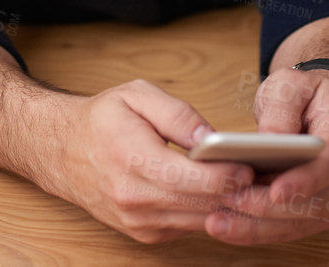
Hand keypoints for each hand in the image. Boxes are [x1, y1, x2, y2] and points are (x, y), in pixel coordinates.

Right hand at [40, 78, 255, 244]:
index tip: (252, 164)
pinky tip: (223, 193)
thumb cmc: (100, 119)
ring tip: (254, 184)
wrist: (59, 150)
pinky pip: (189, 226)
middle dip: (239, 192)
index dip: (229, 175)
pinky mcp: (144, 233)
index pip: (194, 180)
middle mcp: (135, 199)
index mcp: (133, 161)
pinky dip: (208, 211)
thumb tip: (212, 138)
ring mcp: (139, 222)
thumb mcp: (136, 95)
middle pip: (203, 205)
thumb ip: (178, 114)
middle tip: (269, 175)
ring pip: (200, 221)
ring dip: (229, 205)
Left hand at [204, 67, 328, 243]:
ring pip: (302, 221)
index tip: (276, 191)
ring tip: (219, 222)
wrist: (317, 106)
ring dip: (260, 227)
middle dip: (270, 207)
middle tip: (231, 201)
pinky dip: (260, 231)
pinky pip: (292, 227)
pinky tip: (228, 228)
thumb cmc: (303, 93)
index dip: (305, 180)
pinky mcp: (321, 210)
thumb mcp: (290, 84)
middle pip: (315, 201)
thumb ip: (282, 108)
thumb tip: (270, 137)